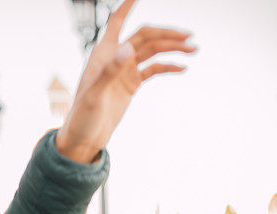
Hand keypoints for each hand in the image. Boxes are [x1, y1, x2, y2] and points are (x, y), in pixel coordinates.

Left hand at [55, 0, 196, 162]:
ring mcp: (125, 70)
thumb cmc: (82, 116)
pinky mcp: (131, 84)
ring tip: (194, 49)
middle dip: (167, 34)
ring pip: (153, 51)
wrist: (84, 138)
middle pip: (145, 36)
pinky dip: (168, 67)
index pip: (116, 21)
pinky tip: (182, 68)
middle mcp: (115, 57)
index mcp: (103, 54)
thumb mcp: (94, 95)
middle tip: (189, 37)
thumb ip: (110, 71)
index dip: (127, 6)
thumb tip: (128, 49)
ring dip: (172, 48)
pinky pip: (153, 69)